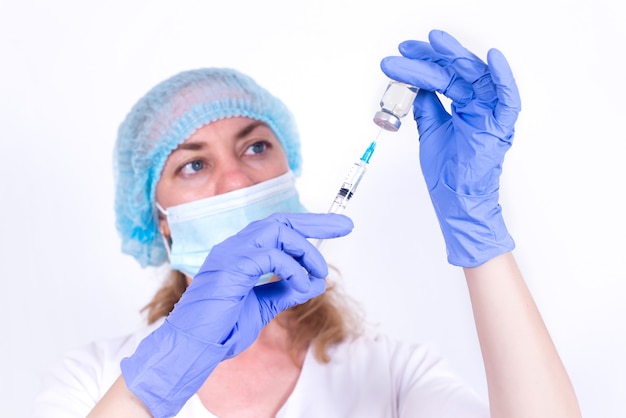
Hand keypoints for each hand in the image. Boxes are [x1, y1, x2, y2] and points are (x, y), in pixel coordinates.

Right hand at [121, 212, 352, 416]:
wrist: (192, 348)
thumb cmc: (221, 327)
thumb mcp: (263, 307)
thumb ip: (285, 291)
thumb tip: (315, 282)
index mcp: (241, 252)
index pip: (279, 228)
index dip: (309, 224)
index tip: (337, 226)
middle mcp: (235, 247)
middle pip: (281, 221)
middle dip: (315, 222)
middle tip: (344, 228)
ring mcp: (230, 255)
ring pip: (277, 232)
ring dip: (305, 252)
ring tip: (317, 274)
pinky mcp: (229, 269)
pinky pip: (270, 257)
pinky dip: (292, 270)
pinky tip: (299, 287)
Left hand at [380, 30, 519, 266]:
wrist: (455, 200)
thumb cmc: (447, 172)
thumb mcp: (429, 131)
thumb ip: (426, 107)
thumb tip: (415, 85)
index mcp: (463, 106)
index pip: (443, 75)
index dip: (422, 62)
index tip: (402, 54)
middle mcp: (478, 106)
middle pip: (456, 72)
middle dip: (431, 56)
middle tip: (407, 48)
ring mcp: (489, 114)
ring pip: (475, 77)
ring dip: (456, 57)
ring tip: (435, 42)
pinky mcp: (500, 127)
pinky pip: (508, 99)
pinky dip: (504, 78)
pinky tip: (493, 58)